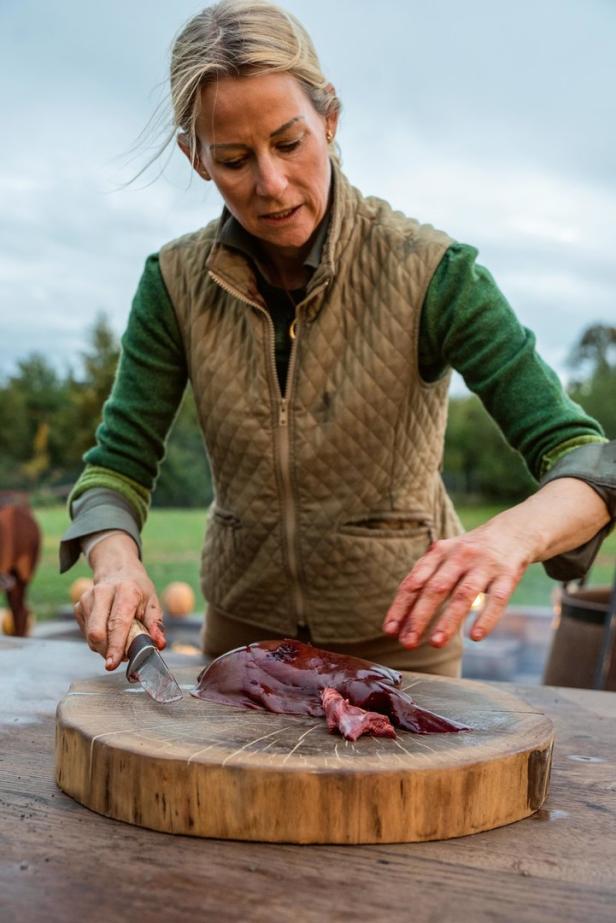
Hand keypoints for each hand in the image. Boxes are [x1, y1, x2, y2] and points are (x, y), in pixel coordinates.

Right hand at [73, 534, 165, 669]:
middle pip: (97, 632)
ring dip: (103, 647)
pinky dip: (97, 640)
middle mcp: (103, 592)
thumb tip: (160, 645)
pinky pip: (86, 633)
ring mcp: (87, 599)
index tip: (113, 663)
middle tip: (120, 657)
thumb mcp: (152, 603)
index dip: (115, 646)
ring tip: (117, 640)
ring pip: (90, 635)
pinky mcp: (78, 606)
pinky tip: (107, 631)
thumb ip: (156, 625)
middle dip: (107, 651)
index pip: (117, 623)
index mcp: (126, 591)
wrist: (118, 571)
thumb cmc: (137, 590)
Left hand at [382, 518, 533, 648]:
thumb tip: (401, 620)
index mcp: (439, 551)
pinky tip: (476, 637)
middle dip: (419, 617)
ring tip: (435, 644)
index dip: (400, 606)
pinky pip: (497, 599)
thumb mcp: (445, 557)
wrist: (514, 531)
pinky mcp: (509, 574)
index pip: (414, 581)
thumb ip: (425, 581)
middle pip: (435, 589)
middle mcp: (460, 555)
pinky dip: (486, 618)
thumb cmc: (470, 554)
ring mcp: (485, 564)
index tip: (390, 631)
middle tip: (407, 643)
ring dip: (448, 621)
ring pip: (463, 595)